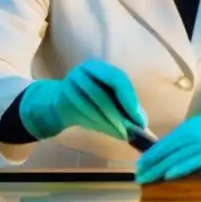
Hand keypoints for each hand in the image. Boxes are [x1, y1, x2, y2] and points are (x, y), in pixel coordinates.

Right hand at [19, 60, 146, 141]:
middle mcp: (83, 71)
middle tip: (130, 131)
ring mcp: (69, 84)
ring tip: (122, 134)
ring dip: (108, 123)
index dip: (128, 98)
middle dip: (118, 115)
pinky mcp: (61, 100)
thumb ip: (124, 106)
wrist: (58, 103)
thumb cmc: (91, 100)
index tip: (138, 118)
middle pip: (103, 94)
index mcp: (98, 67)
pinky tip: (108, 131)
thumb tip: (142, 123)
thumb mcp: (109, 96)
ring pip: (92, 107)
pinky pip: (81, 114)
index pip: (117, 78)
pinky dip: (97, 125)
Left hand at [136, 73, 200, 182]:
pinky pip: (196, 161)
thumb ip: (191, 141)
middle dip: (151, 164)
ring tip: (147, 178)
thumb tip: (173, 155)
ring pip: (178, 156)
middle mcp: (196, 133)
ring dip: (160, 168)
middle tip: (138, 176)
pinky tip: (170, 174)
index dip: (150, 155)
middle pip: (168, 150)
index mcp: (191, 128)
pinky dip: (182, 167)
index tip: (139, 166)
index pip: (165, 143)